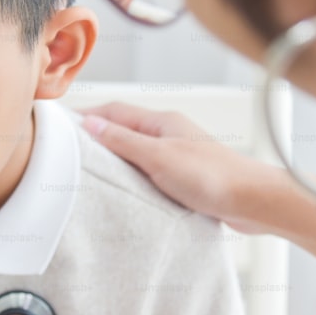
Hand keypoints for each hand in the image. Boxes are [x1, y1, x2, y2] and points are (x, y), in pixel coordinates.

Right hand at [80, 102, 282, 234]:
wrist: (255, 203)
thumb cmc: (214, 177)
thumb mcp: (159, 157)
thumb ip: (123, 141)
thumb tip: (90, 123)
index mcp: (162, 122)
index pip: (114, 111)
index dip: (86, 116)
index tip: (61, 127)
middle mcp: (169, 136)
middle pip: (124, 131)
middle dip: (97, 139)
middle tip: (68, 153)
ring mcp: (178, 157)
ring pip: (136, 154)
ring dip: (115, 161)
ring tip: (91, 175)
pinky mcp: (185, 179)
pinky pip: (150, 174)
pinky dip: (133, 180)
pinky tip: (125, 193)